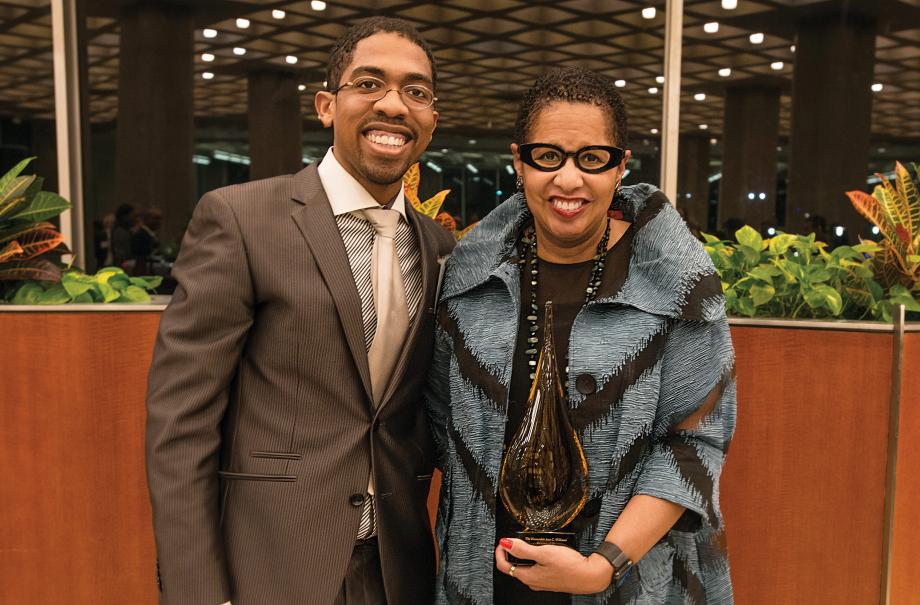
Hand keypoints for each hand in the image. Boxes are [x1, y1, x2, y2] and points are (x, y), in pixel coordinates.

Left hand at [494, 538, 612, 593]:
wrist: (590, 576)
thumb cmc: (570, 566)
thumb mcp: (544, 553)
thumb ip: (523, 549)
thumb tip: (505, 543)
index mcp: (528, 577)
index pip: (503, 566)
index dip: (500, 551)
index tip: (503, 541)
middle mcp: (533, 582)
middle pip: (514, 566)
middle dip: (512, 551)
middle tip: (516, 539)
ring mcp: (542, 581)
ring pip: (525, 567)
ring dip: (524, 554)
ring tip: (531, 542)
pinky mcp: (550, 579)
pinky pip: (536, 568)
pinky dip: (534, 558)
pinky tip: (543, 550)